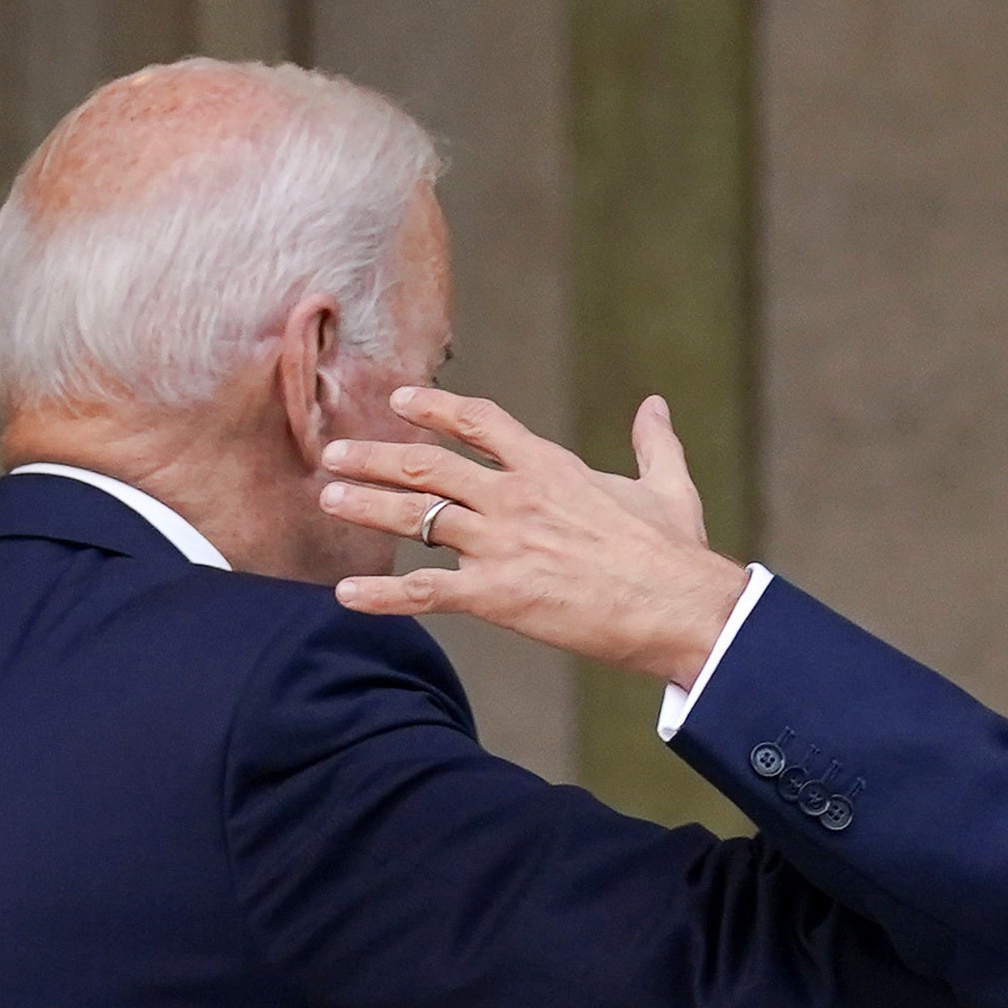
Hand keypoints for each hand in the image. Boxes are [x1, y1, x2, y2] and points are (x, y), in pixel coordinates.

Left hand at [318, 388, 749, 685]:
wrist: (679, 607)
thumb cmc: (676, 553)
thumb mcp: (668, 486)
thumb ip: (654, 443)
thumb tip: (656, 405)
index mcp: (551, 467)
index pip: (480, 421)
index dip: (436, 407)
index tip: (400, 400)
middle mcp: (516, 496)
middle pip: (428, 465)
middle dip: (375, 457)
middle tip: (334, 454)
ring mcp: (502, 543)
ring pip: (415, 516)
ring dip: (366, 506)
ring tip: (328, 500)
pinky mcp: (497, 594)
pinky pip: (424, 591)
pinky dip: (381, 595)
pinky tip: (344, 595)